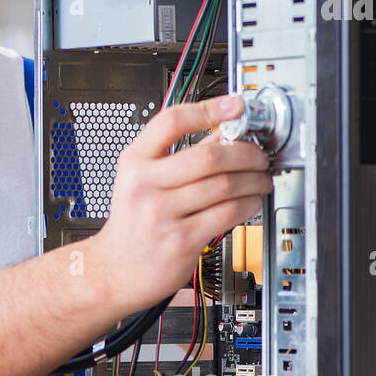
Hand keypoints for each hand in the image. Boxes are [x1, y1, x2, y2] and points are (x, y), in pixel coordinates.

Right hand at [84, 94, 270, 314]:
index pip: (172, 122)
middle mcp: (145, 185)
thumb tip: (222, 133)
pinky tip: (250, 201)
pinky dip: (248, 204)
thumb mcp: (141, 180)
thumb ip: (177, 155)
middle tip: (258, 155)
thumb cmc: (131, 224)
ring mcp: (162, 213)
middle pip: (209, 156)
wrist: (115, 269)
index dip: (209, 109)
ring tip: (260, 179)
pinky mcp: (182, 239)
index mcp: (134, 162)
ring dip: (254, 180)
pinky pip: (228, 213)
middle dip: (246, 153)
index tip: (235, 105)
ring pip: (225, 185)